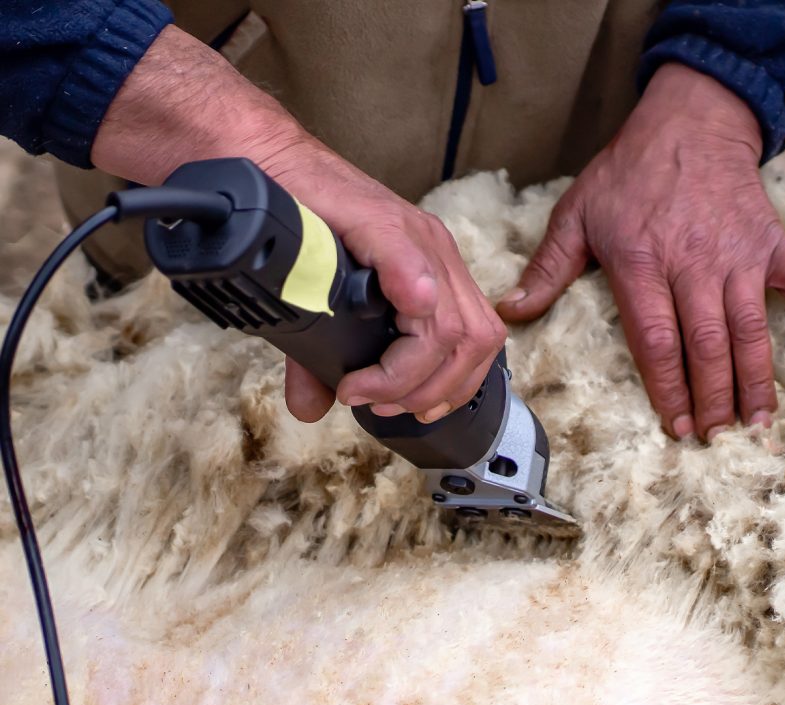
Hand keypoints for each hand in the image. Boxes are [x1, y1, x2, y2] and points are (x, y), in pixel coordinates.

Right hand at [92, 26, 504, 424]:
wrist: (260, 167)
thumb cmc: (294, 228)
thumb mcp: (317, 307)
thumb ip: (321, 360)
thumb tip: (312, 410)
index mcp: (435, 269)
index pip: (478, 340)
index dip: (454, 387)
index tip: (410, 410)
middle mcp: (437, 253)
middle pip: (476, 341)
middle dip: (436, 391)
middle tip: (386, 407)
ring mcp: (415, 237)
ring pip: (453, 327)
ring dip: (413, 376)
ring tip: (365, 390)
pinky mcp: (382, 224)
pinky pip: (418, 280)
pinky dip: (405, 332)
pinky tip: (370, 361)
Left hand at [497, 63, 784, 440]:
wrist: (688, 122)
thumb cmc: (626, 173)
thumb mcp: (575, 214)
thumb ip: (547, 268)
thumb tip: (512, 312)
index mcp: (642, 264)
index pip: (657, 341)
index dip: (668, 389)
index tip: (675, 427)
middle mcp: (694, 265)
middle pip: (707, 346)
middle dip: (712, 398)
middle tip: (715, 438)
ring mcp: (739, 255)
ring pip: (752, 329)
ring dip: (757, 380)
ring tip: (758, 423)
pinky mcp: (771, 242)